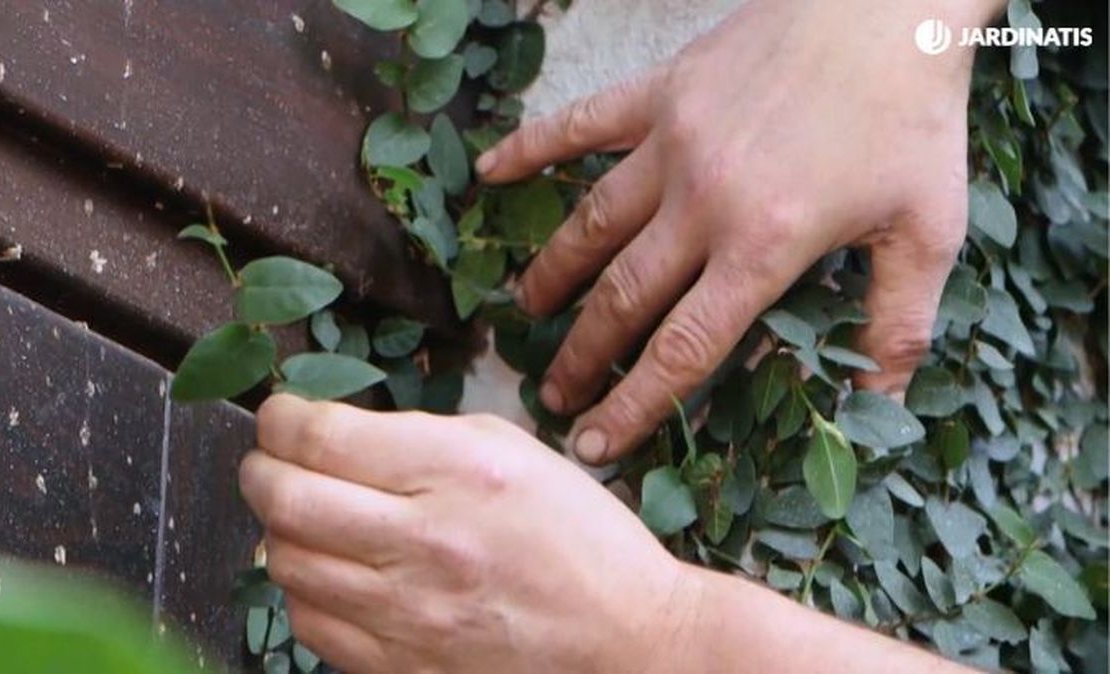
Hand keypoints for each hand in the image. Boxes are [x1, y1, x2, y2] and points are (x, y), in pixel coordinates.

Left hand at [239, 395, 703, 673]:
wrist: (625, 638)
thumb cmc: (579, 537)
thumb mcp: (512, 450)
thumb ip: (421, 435)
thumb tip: (340, 437)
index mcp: (457, 470)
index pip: (321, 436)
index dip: (281, 418)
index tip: (281, 416)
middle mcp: (424, 539)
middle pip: (285, 498)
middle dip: (259, 469)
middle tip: (268, 461)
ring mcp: (407, 611)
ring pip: (286, 561)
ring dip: (279, 529)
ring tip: (303, 514)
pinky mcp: (400, 663)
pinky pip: (310, 622)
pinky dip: (305, 588)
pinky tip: (331, 569)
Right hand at [478, 0, 1002, 463]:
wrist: (889, 6)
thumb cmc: (912, 116)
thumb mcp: (929, 230)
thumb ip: (898, 323)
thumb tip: (880, 402)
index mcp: (761, 246)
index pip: (681, 348)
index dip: (633, 404)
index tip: (594, 445)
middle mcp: (701, 203)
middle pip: (623, 298)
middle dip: (583, 356)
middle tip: (553, 394)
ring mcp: (671, 144)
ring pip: (591, 224)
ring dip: (555, 275)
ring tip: (527, 311)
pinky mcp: (660, 93)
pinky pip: (581, 125)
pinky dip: (532, 147)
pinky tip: (490, 172)